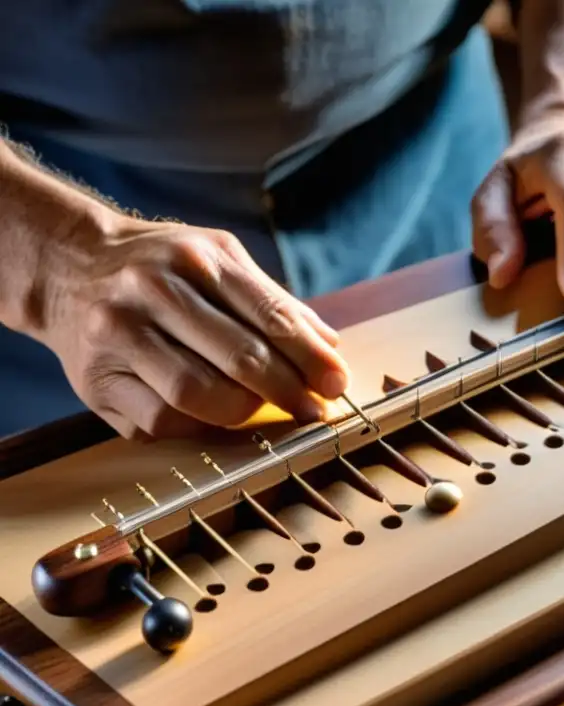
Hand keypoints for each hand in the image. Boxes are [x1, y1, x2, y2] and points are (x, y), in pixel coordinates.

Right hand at [35, 215, 348, 440]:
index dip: (310, 357)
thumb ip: (273, 301)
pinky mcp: (94, 381)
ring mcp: (118, 337)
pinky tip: (215, 418)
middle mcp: (152, 292)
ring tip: (264, 410)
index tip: (336, 383)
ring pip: (196, 394)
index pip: (269, 315)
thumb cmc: (159, 265)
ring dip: (243, 413)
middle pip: (238, 358)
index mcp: (195, 258)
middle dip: (287, 391)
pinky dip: (198, 427)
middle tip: (313, 409)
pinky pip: (159, 420)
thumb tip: (330, 346)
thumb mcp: (217, 258)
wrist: (67, 265)